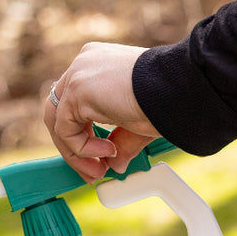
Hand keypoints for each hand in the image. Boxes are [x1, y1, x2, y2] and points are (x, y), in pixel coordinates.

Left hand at [44, 42, 159, 181]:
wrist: (179, 88)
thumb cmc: (169, 98)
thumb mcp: (138, 123)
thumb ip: (121, 140)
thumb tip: (116, 166)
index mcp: (98, 64)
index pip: (74, 102)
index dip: (83, 135)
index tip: (101, 159)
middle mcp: (84, 64)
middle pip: (59, 111)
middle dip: (74, 147)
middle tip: (94, 172)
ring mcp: (77, 74)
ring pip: (57, 121)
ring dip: (76, 153)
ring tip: (99, 169)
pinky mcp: (76, 89)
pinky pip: (65, 129)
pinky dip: (82, 149)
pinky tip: (109, 151)